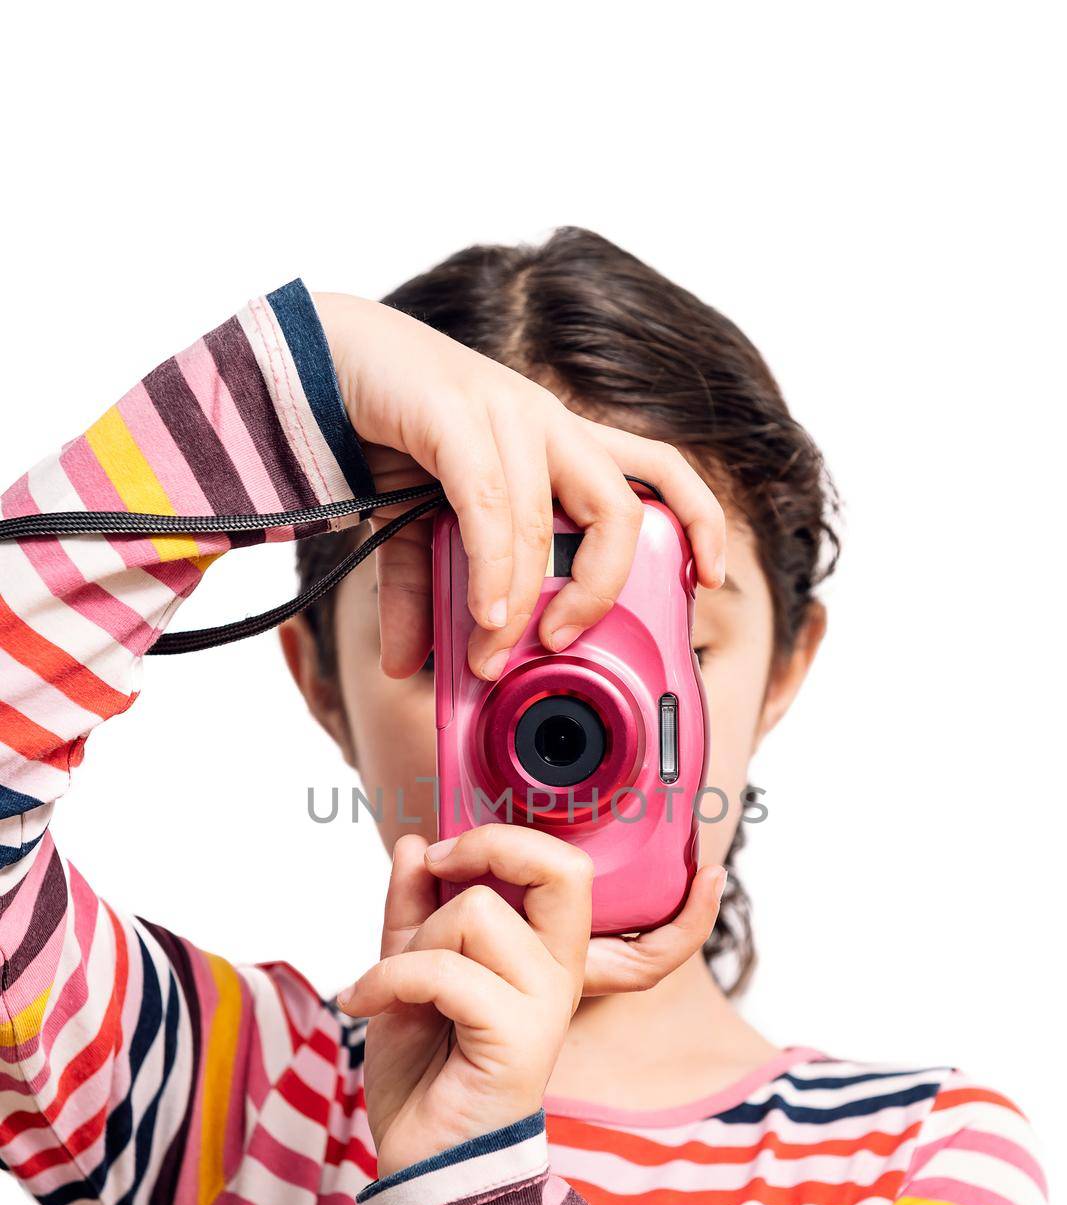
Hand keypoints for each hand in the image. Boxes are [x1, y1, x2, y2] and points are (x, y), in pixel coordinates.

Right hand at [313, 292, 725, 680]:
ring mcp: (507, 412)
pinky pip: (491, 505)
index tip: (710, 580)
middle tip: (561, 643)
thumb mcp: (413, 523)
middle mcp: (546, 423)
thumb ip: (422, 587)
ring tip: (491, 651)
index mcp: (556, 443)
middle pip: (620, 506)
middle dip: (603, 586)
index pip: (658, 468)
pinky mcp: (456, 412)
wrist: (317, 355)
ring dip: (519, 601)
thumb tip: (405, 664)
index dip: (700, 520)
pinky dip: (492, 568)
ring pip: (545, 521)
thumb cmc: (385, 430)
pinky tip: (484, 611)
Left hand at [337, 826, 592, 1178]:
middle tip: (435, 872)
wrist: (423, 1160)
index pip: (565, 865)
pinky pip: (443, 971)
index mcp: (543, 954)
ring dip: (411, 945)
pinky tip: (364, 1006)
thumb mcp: (408, 970)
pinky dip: (387, 980)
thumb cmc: (425, 1073)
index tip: (442, 857)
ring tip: (390, 988)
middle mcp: (559, 974)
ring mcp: (546, 1005)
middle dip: (484, 850)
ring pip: (475, 914)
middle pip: (556, 867)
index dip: (503, 838)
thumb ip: (414, 908)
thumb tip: (413, 844)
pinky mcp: (519, 1038)